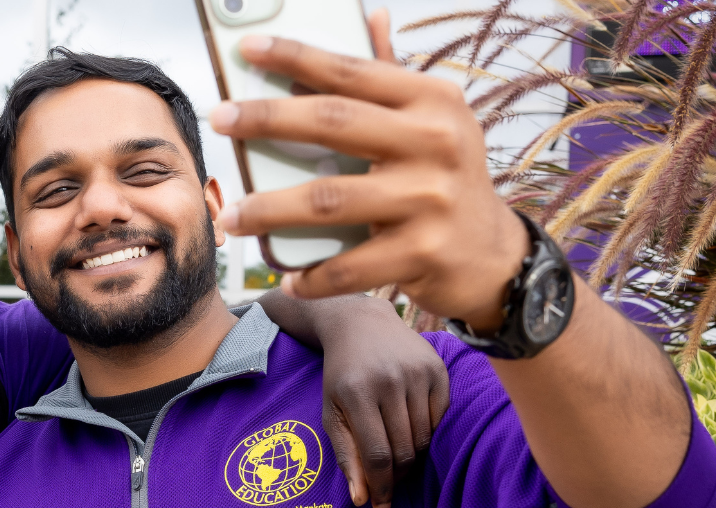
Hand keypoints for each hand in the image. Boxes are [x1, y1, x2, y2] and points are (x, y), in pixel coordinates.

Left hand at [209, 10, 529, 331]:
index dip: (296, 56)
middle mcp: (435, 143)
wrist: (496, 256)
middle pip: (332, 123)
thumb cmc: (446, 178)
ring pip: (328, 200)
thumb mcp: (433, 121)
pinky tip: (287, 275)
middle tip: (219, 119)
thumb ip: (393, 76)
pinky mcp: (423, 252)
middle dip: (265, 119)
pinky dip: (312, 274)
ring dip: (270, 209)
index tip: (248, 49)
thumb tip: (370, 18)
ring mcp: (430, 199)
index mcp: (432, 101)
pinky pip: (349, 266)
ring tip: (232, 215)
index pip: (352, 71)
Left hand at [319, 297, 447, 507]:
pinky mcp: (439, 369)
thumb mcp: (332, 412)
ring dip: (413, 458)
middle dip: (396, 478)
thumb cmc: (342, 375)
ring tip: (397, 459)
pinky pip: (441, 419)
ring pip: (425, 438)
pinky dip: (428, 434)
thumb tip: (362, 500)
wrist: (362, 324)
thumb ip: (346, 456)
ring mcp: (418, 373)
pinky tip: (411, 431)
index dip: (382, 487)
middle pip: (405, 450)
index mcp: (358, 392)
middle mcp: (390, 380)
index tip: (380, 506)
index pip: (378, 454)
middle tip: (388, 486)